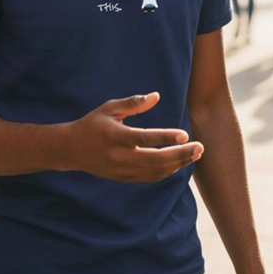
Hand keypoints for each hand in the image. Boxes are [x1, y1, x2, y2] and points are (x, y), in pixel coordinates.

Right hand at [64, 93, 202, 182]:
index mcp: (115, 136)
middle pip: (155, 160)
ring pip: (155, 172)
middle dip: (180, 155)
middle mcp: (119, 156)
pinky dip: (167, 172)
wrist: (72, 150)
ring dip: (178, 164)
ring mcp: (122, 170)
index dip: (166, 138)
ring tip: (195, 154)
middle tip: (200, 148)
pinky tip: (179, 163)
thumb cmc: (93, 124)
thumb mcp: (109, 108)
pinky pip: (150, 178)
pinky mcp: (123, 178)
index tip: (185, 135)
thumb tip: (156, 96)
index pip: (145, 138)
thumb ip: (133, 103)